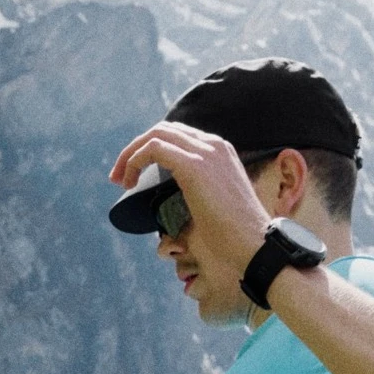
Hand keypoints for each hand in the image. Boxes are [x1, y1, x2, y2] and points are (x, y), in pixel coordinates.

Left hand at [109, 121, 270, 272]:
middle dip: (136, 149)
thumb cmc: (234, 236)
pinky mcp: (194, 165)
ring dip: (131, 154)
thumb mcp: (214, 205)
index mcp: (221, 151)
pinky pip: (154, 149)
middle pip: (164, 130)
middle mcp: (214, 145)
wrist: (253, 244)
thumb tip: (171, 204)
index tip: (134, 175)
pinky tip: (128, 182)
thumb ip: (196, 193)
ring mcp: (205, 152)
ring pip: (156, 135)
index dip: (151, 150)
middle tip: (119, 177)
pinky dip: (135, 161)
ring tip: (119, 180)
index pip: (178, 136)